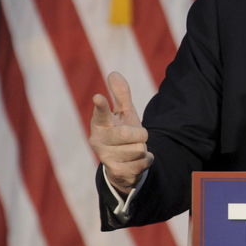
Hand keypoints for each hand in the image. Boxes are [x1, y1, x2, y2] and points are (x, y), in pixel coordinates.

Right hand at [89, 71, 153, 195]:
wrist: (123, 165)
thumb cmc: (122, 132)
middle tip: (139, 134)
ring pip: (138, 149)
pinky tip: (139, 161)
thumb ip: (121, 95)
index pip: (100, 114)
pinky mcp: (117, 173)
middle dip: (139, 134)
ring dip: (142, 149)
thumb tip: (113, 73)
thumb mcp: (124, 113)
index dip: (101, 106)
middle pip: (126, 134)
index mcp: (100, 124)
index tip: (98, 97)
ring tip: (134, 150)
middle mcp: (99, 141)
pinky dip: (147, 160)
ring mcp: (106, 158)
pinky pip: (143, 163)